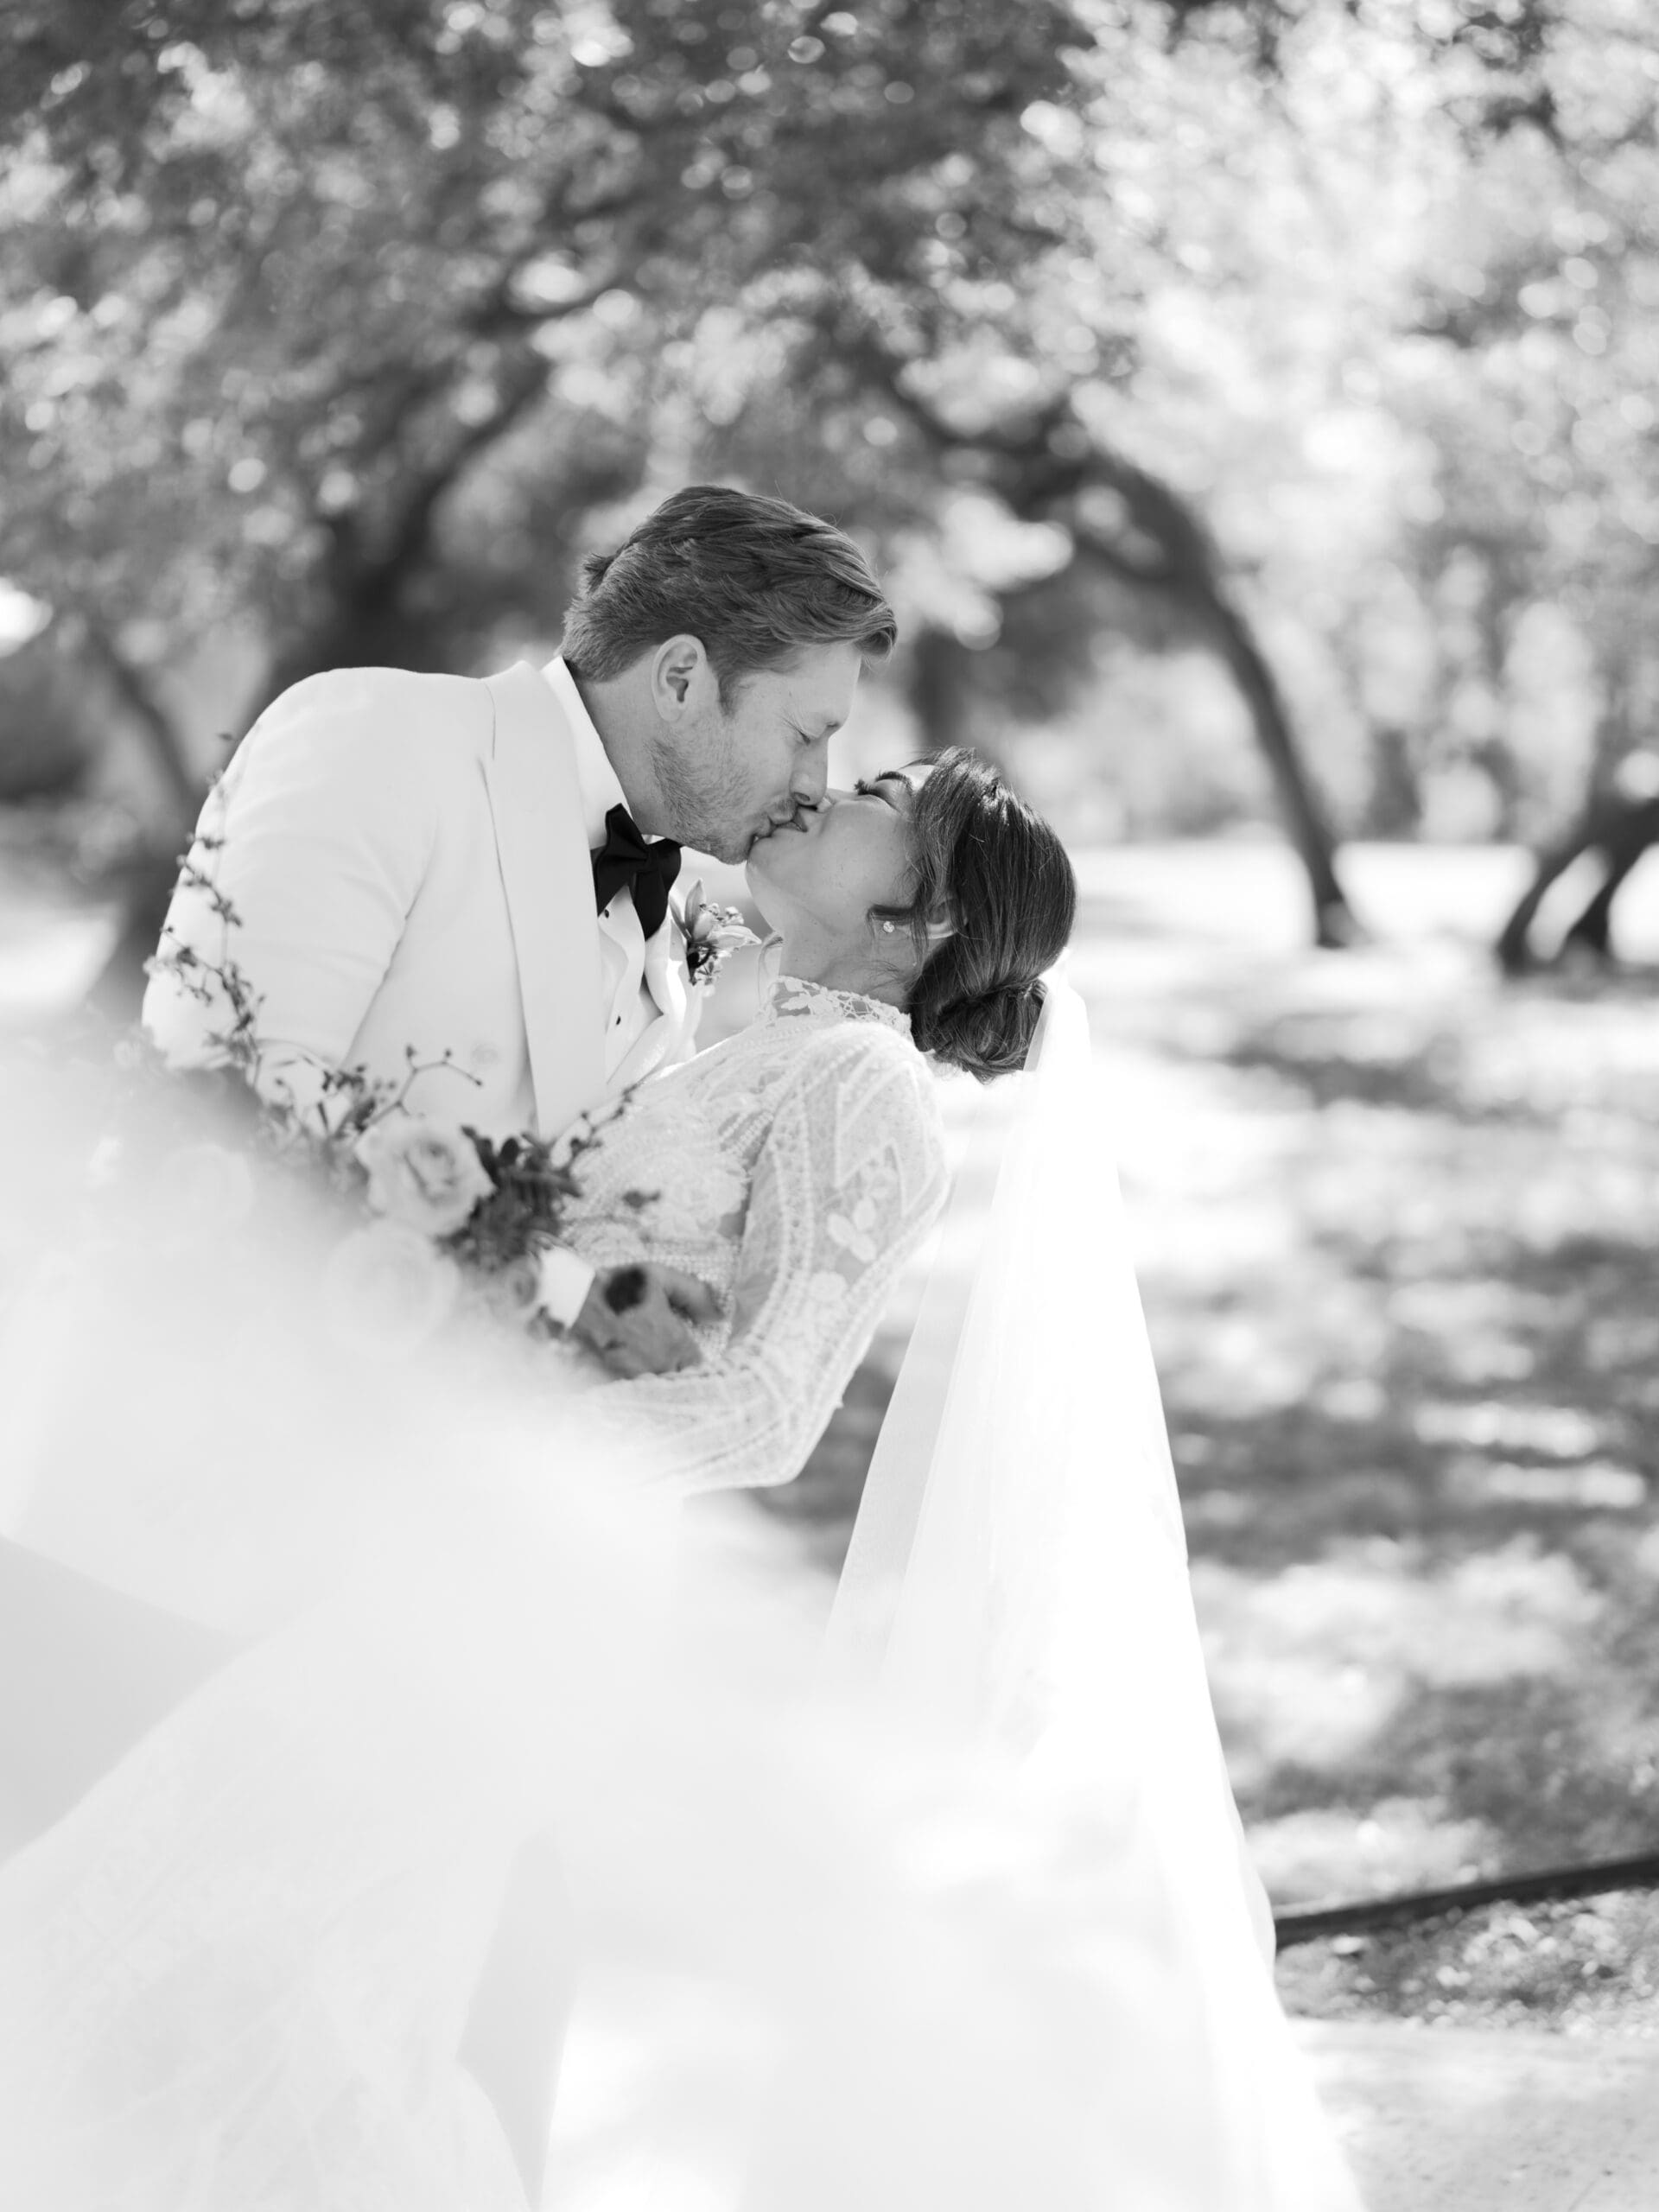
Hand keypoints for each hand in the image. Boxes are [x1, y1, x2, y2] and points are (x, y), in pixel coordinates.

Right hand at [571, 1262, 719, 1377]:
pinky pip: (633, 1394)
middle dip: (678, 1374)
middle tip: (668, 1362)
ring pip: (657, 1390)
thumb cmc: (617, 1288)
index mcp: (675, 1344)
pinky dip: (635, 1389)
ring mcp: (636, 1378)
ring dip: (658, 1382)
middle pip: (679, 1381)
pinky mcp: (614, 1384)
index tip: (687, 1355)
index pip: (697, 1367)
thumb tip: (718, 1315)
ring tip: (650, 1370)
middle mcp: (660, 1367)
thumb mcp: (659, 1278)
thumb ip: (694, 1294)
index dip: (692, 1361)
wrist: (572, 1304)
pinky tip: (632, 1377)